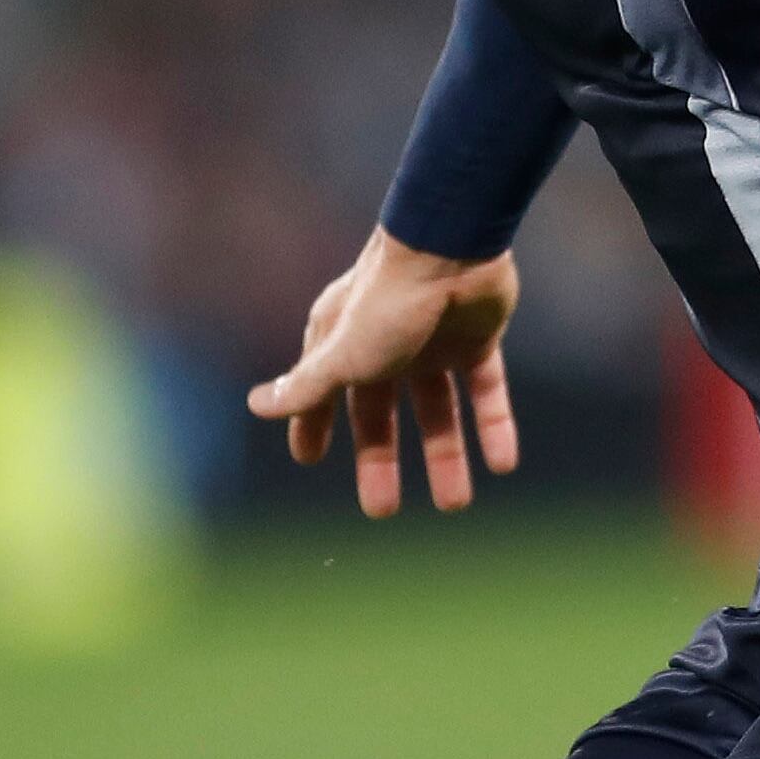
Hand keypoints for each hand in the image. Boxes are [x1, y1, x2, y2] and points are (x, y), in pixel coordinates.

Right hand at [246, 228, 520, 518]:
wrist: (452, 248)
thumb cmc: (388, 302)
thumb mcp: (342, 355)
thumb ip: (305, 387)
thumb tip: (256, 406)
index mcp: (343, 342)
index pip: (321, 394)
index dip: (313, 426)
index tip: (308, 459)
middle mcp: (385, 344)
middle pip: (379, 413)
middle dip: (380, 460)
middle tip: (381, 510)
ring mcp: (433, 343)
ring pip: (437, 409)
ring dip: (445, 455)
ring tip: (455, 505)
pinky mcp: (477, 339)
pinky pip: (485, 391)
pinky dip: (494, 426)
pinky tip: (503, 465)